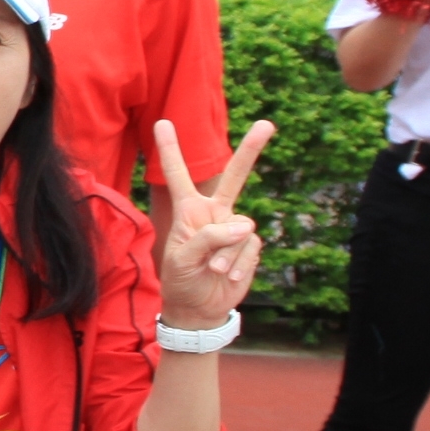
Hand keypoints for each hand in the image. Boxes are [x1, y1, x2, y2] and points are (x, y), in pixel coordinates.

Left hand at [152, 118, 271, 328]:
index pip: (179, 176)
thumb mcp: (181, 259)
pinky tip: (230, 276)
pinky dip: (240, 264)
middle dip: (251, 151)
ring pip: (242, 230)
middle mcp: (214, 214)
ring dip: (229, 254)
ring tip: (214, 271)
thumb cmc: (181, 280)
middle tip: (267, 123)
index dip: (170, 150)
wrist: (199, 308)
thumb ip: (208, 238)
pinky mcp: (249, 245)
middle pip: (234, 177)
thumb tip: (244, 226)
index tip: (162, 122)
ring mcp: (234, 229)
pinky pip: (251, 247)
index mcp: (189, 211)